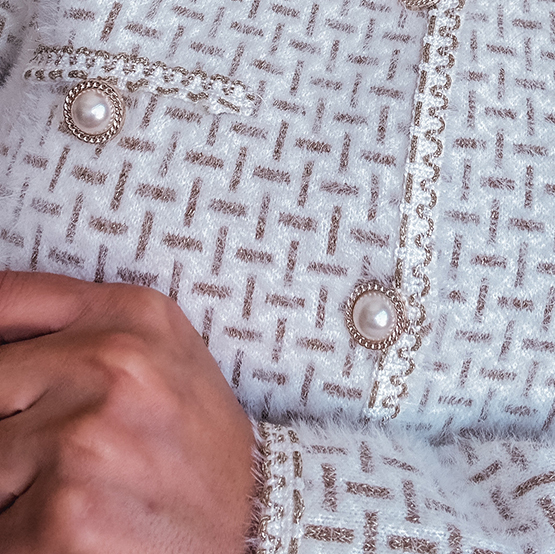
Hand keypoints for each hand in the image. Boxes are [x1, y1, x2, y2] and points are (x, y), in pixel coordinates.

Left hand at [0, 271, 255, 552]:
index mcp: (130, 315)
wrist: (254, 520)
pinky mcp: (63, 518)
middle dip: (12, 426)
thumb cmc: (194, 439)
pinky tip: (67, 527)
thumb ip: (78, 326)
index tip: (10, 385)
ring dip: (13, 484)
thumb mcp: (156, 352)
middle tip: (52, 450)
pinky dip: (18, 534)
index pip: (4, 301)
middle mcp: (110, 366)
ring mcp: (83, 441)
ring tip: (69, 489)